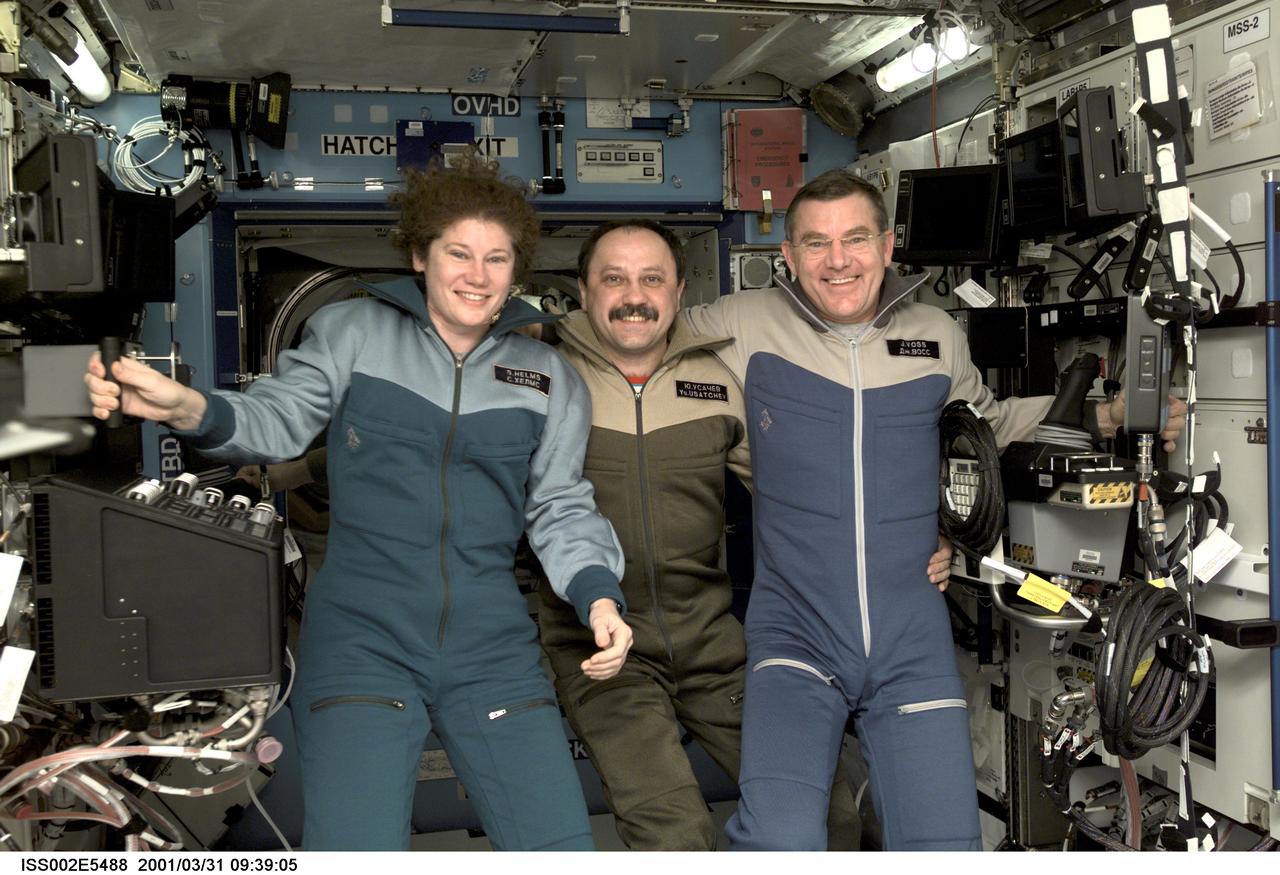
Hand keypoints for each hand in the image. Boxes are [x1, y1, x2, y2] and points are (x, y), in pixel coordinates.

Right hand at [84, 352, 205, 429]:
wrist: (174, 409)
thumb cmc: (168, 390)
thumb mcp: (151, 381)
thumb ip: (131, 375)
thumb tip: (115, 366)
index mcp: (125, 367)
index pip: (101, 359)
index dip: (95, 365)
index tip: (100, 373)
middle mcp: (118, 378)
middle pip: (92, 378)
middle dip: (98, 386)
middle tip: (115, 392)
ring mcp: (116, 393)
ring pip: (94, 393)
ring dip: (100, 400)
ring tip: (115, 403)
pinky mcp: (117, 406)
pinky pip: (99, 408)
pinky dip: (99, 411)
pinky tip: (107, 412)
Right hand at [235, 458, 314, 491]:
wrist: (294, 476)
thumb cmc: (277, 477)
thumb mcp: (259, 480)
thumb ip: (247, 481)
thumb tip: (235, 481)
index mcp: (254, 468)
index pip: (241, 472)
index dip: (237, 480)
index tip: (235, 489)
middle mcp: (259, 471)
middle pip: (248, 479)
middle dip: (245, 487)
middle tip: (242, 496)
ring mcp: (266, 477)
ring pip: (256, 484)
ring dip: (254, 490)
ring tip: (250, 499)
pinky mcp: (272, 482)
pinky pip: (264, 487)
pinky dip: (262, 492)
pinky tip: (260, 499)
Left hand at [580, 598, 632, 679]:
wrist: (605, 613)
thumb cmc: (602, 615)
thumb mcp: (599, 620)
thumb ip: (600, 631)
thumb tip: (602, 644)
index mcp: (625, 634)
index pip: (618, 651)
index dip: (605, 658)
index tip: (592, 660)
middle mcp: (627, 644)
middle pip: (617, 661)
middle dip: (600, 666)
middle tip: (584, 666)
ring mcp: (624, 651)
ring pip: (615, 667)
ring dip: (600, 671)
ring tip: (586, 670)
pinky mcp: (618, 656)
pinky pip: (613, 669)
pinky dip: (603, 674)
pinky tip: (592, 673)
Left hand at [928, 535, 952, 591]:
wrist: (923, 545)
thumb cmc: (925, 541)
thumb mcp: (928, 539)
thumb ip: (926, 541)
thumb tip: (920, 540)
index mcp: (944, 546)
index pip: (945, 552)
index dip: (938, 557)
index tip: (929, 560)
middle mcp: (945, 556)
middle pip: (946, 563)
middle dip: (937, 568)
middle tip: (928, 571)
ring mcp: (945, 565)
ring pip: (946, 572)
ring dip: (939, 576)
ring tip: (931, 579)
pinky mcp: (942, 573)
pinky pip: (946, 580)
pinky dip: (944, 584)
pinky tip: (940, 587)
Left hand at [1097, 390, 1186, 451]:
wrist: (1113, 422)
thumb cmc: (1121, 409)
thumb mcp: (1126, 396)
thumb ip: (1134, 391)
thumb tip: (1143, 388)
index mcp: (1160, 404)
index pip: (1178, 405)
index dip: (1175, 409)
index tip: (1168, 411)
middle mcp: (1164, 415)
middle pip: (1180, 419)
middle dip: (1173, 423)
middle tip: (1163, 424)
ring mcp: (1163, 427)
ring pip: (1176, 431)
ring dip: (1170, 433)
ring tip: (1160, 432)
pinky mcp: (1159, 438)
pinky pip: (1171, 443)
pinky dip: (1170, 444)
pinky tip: (1165, 444)